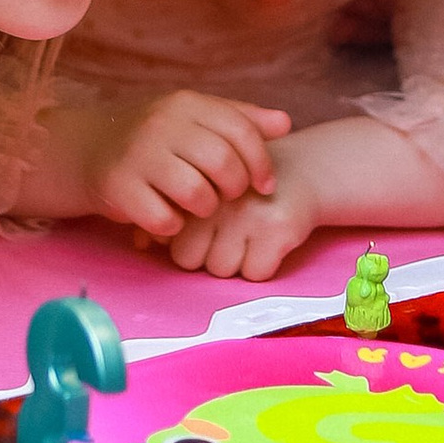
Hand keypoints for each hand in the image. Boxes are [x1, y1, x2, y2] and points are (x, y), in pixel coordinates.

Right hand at [95, 92, 288, 243]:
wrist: (89, 150)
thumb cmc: (156, 139)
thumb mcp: (195, 119)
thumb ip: (240, 120)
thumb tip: (285, 122)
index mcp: (186, 104)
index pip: (241, 130)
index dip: (261, 163)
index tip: (264, 185)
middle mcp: (162, 125)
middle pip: (222, 163)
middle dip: (234, 188)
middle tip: (227, 197)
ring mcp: (138, 156)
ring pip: (197, 194)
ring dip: (206, 209)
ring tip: (199, 207)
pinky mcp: (120, 188)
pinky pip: (165, 219)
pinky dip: (174, 226)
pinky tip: (170, 217)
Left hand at [166, 167, 323, 279]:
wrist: (303, 169)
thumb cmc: (243, 187)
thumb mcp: (205, 188)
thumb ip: (171, 212)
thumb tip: (140, 244)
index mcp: (193, 182)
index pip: (169, 239)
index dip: (188, 241)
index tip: (209, 226)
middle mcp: (216, 197)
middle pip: (188, 260)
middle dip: (207, 254)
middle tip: (230, 233)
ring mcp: (247, 213)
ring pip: (222, 269)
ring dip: (236, 261)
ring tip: (250, 234)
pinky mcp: (277, 228)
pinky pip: (255, 273)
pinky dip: (263, 265)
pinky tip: (270, 241)